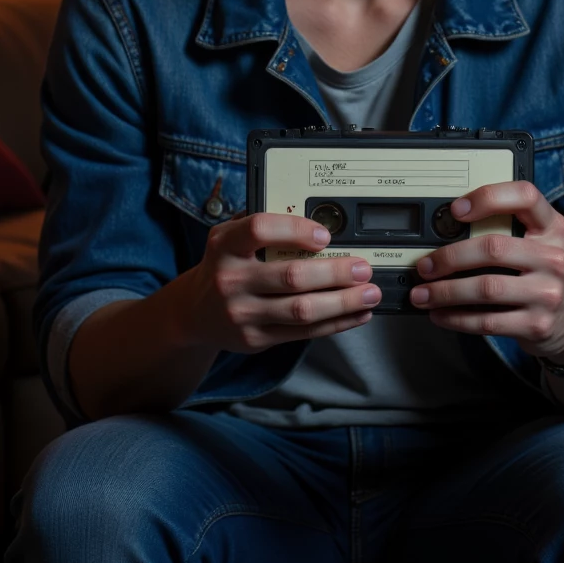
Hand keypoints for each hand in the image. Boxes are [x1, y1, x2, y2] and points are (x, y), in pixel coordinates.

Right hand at [174, 212, 378, 353]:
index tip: (325, 235)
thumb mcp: (230, 239)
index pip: (259, 230)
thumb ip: (265, 229)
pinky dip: (335, 323)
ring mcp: (242, 313)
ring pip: (301, 310)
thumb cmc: (224, 266)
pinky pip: (303, 333)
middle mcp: (230, 280)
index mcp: (224, 245)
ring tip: (369, 293)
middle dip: (335, 272)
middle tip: (362, 268)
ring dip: (342, 302)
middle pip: (291, 276)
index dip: (295, 230)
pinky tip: (355, 314)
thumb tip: (321, 223)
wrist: (194, 313)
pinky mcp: (255, 339)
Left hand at [409, 181, 563, 361]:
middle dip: (450, 257)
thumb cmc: (545, 275)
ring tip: (422, 294)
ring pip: (485, 288)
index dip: (488, 198)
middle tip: (425, 265)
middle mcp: (553, 258)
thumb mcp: (539, 245)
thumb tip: (445, 233)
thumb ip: (507, 231)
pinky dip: (456, 318)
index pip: (525, 197)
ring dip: (445, 292)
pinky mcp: (537, 325)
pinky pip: (487, 321)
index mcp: (552, 228)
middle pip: (493, 248)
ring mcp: (547, 293)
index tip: (456, 209)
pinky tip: (440, 315)